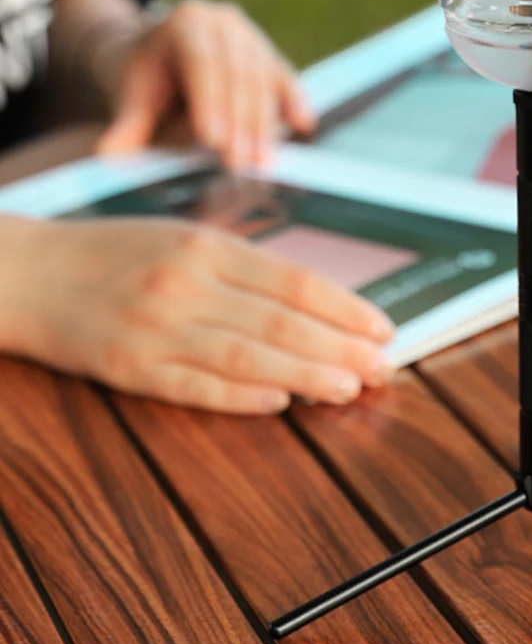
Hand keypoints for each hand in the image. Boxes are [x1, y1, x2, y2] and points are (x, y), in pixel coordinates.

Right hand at [0, 216, 395, 412]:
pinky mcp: (128, 367)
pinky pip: (194, 387)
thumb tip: (317, 302)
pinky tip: (280, 405)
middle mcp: (187, 285)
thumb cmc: (121, 252)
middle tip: (385, 368)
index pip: (296, 281)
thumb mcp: (188, 238)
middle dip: (342, 348)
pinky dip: (241, 398)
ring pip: (247, 358)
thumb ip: (247, 267)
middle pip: (282, 323)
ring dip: (306, 377)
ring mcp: (156, 328)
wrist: (29, 272)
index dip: (346, 309)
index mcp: (207, 247)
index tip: (384, 329)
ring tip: (350, 389)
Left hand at [96, 0, 315, 168]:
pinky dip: (295, 102)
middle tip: (241, 162)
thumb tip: (109, 155)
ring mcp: (251, 35)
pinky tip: (303, 126)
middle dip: (241, 122)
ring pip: (263, 79)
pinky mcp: (270, 54)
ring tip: (263, 160)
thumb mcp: (132, 94)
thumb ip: (127, 124)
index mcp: (185, 22)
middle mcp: (223, 22)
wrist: (165, 52)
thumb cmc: (149, 76)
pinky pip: (285, 77)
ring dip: (265, 123)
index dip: (211, 102)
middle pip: (237, 73)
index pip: (202, 62)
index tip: (215, 140)